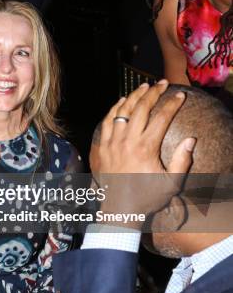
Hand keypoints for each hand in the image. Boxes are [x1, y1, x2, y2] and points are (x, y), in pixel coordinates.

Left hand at [91, 81, 194, 223]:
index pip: (161, 117)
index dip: (172, 103)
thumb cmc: (148, 197)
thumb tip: (191, 139)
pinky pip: (106, 121)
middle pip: (141, 108)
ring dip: (134, 96)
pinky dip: (115, 109)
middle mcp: (127, 141)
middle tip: (162, 83)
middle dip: (153, 92)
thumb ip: (182, 161)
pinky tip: (122, 101)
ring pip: (122, 111)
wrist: (120, 209)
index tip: (180, 95)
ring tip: (144, 87)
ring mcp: (112, 142)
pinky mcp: (101, 146)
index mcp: (145, 148)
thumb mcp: (172, 183)